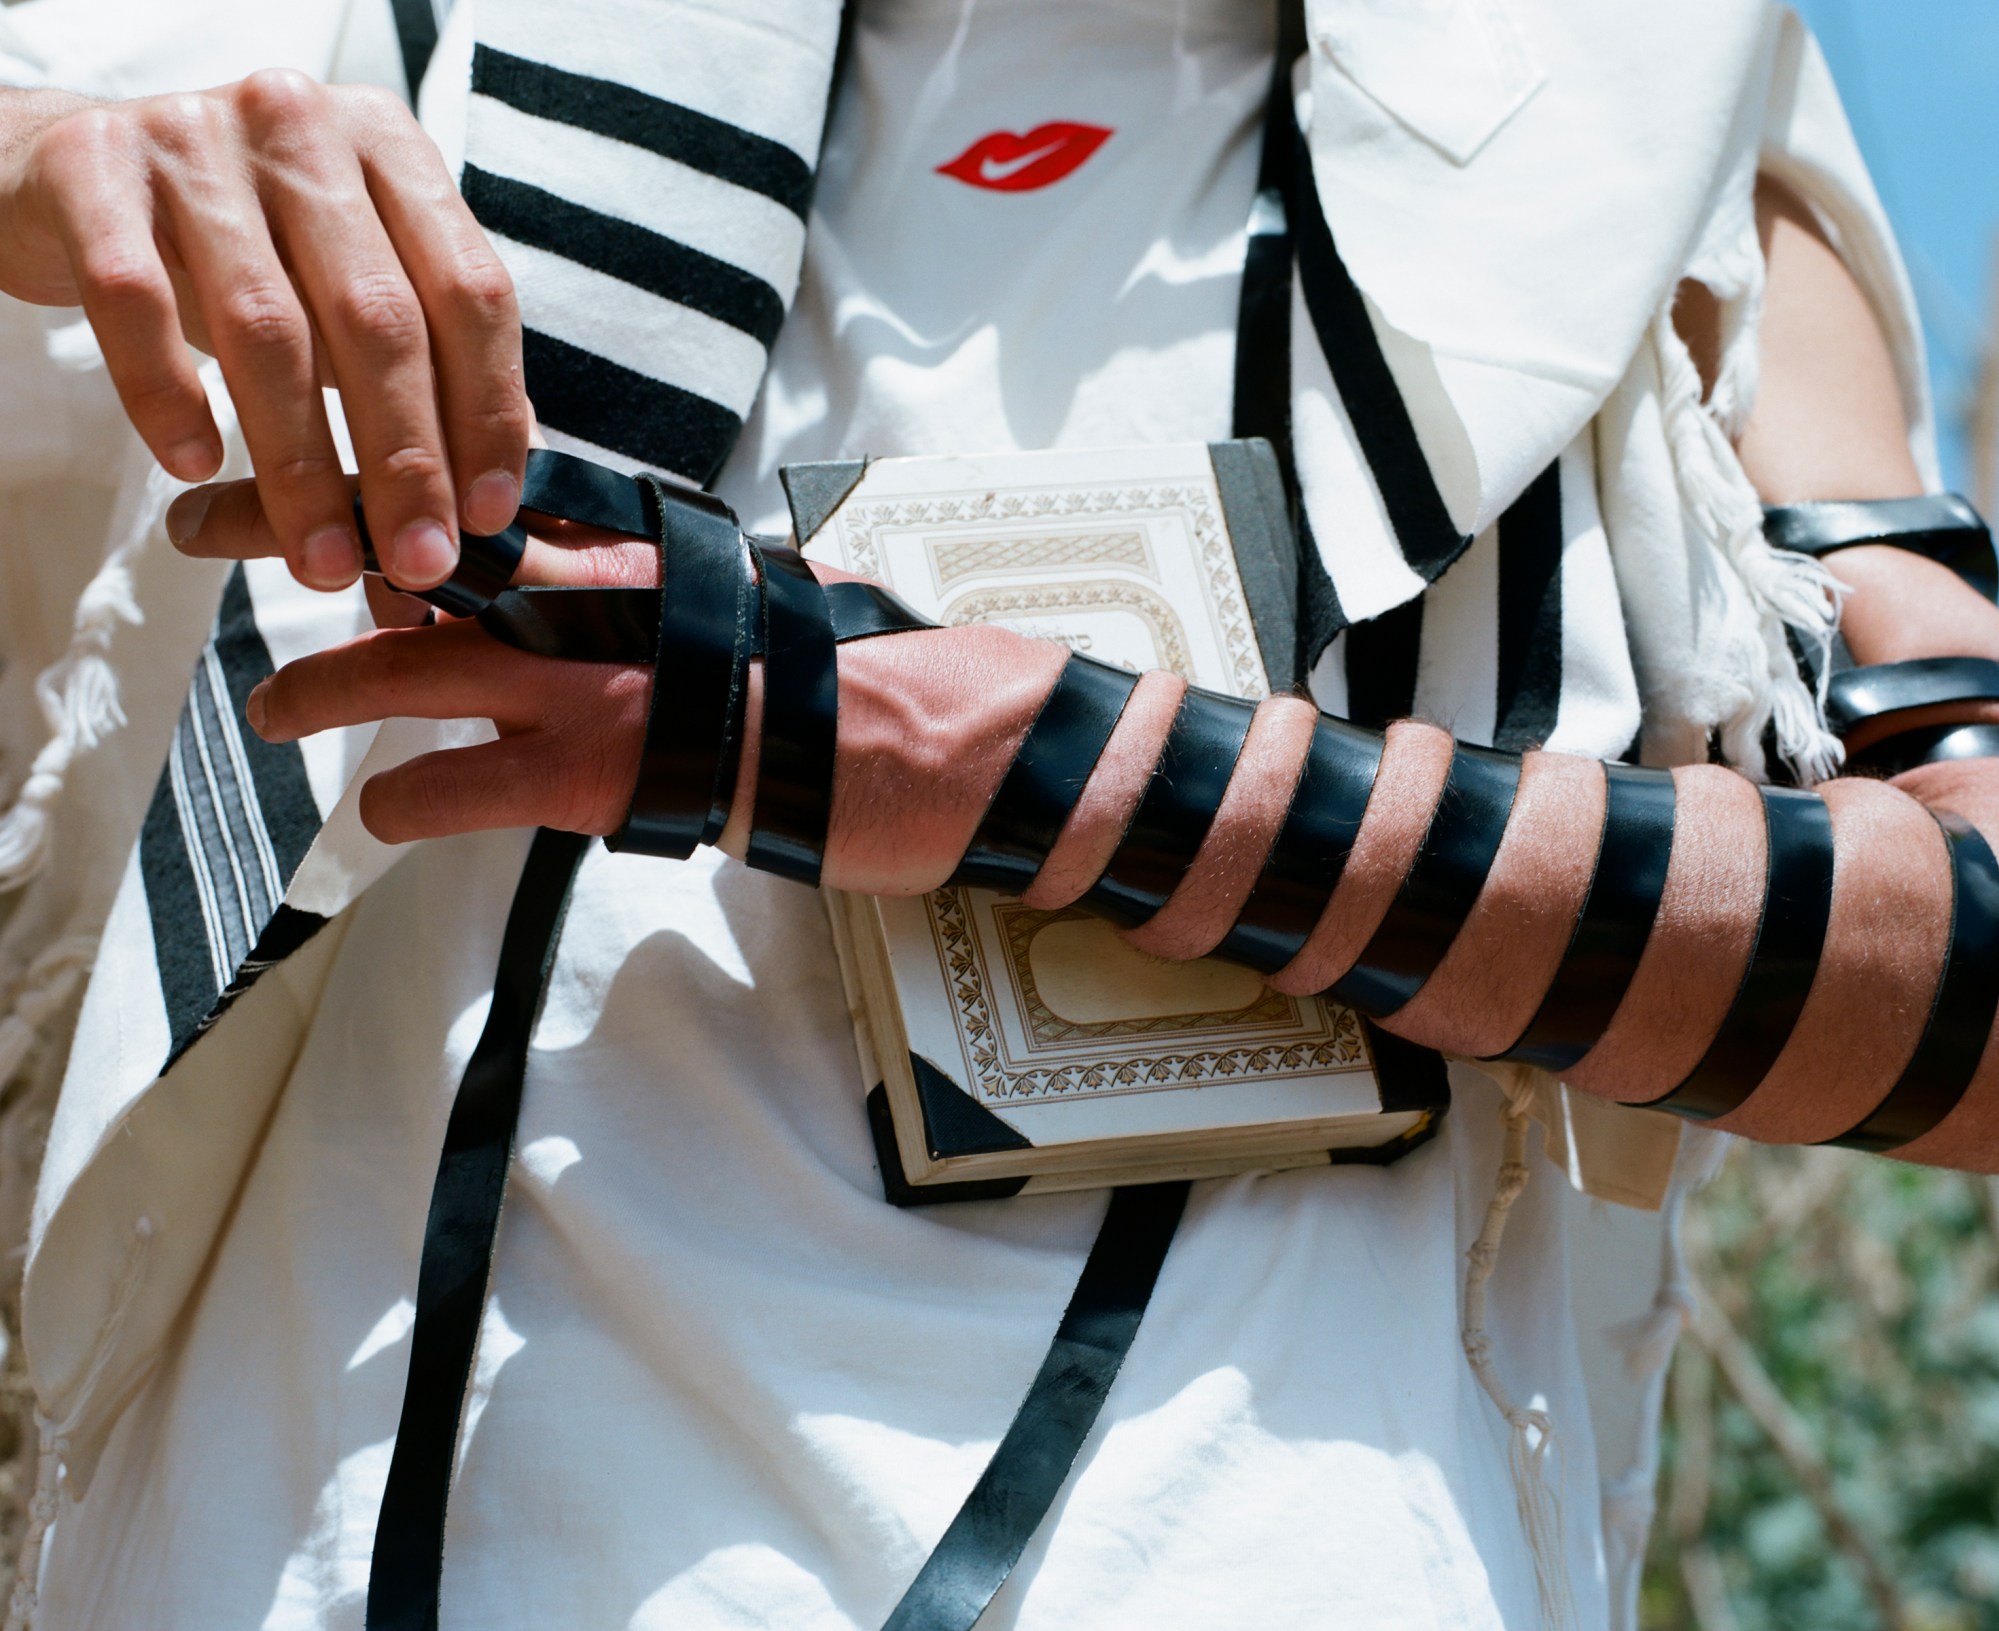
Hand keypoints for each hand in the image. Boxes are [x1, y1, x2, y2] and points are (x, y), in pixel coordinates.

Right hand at [0, 75, 529, 590]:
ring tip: (317, 559)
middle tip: (417, 560)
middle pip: (379, 318)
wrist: (68, 170)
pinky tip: (198, 470)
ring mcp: (194, 137)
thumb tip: (494, 500)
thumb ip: (429, 367)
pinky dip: (169, 395)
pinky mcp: (92, 167)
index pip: (470, 293)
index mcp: (389, 148)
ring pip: (267, 327)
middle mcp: (303, 127)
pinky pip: (137, 302)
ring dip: (300, 464)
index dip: (488, 411)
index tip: (488, 516)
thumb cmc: (242, 246)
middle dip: (406, 459)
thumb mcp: (345, 283)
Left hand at [198, 472, 1072, 884]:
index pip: (493, 491)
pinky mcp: (623, 770)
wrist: (960, 739)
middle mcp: (618, 594)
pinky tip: (381, 815)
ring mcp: (612, 678)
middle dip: (303, 527)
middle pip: (427, 545)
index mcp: (653, 550)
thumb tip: (636, 597)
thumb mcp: (778, 603)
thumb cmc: (884, 678)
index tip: (318, 453)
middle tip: (208, 530)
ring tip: (267, 707)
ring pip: (430, 659)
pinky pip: (480, 784)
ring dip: (333, 679)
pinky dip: (418, 800)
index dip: (389, 466)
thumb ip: (687, 593)